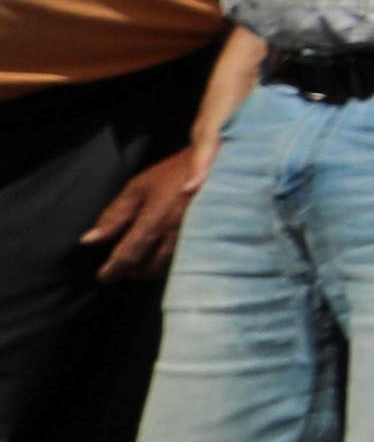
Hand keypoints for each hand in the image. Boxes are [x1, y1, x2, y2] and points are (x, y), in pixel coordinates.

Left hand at [87, 141, 206, 281]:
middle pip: (147, 268)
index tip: (102, 276)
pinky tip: (162, 254)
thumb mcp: (138, 187)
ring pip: (166, 267)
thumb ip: (113, 215)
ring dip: (149, 269)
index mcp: (154, 223)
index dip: (112, 270)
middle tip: (120, 269)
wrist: (217, 164)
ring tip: (139, 263)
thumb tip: (88, 240)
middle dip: (131, 271)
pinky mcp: (205, 240)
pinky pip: (181, 259)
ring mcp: (192, 240)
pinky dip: (167, 262)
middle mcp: (173, 237)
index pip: (127, 256)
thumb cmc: (173, 173)